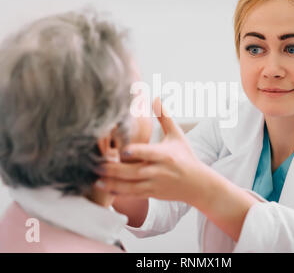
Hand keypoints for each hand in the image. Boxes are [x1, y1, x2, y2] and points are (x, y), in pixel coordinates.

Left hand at [94, 98, 212, 204]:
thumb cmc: (186, 157)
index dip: (134, 152)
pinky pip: (133, 194)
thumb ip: (164, 117)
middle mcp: (159, 171)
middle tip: (95, 164)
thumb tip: (155, 97)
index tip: (120, 150)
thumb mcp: (177, 136)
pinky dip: (119, 193)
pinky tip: (105, 188)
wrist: (198, 184)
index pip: (147, 153)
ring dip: (112, 183)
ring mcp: (155, 184)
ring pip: (131, 186)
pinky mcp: (152, 194)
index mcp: (165, 155)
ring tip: (96, 179)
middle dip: (114, 169)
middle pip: (134, 171)